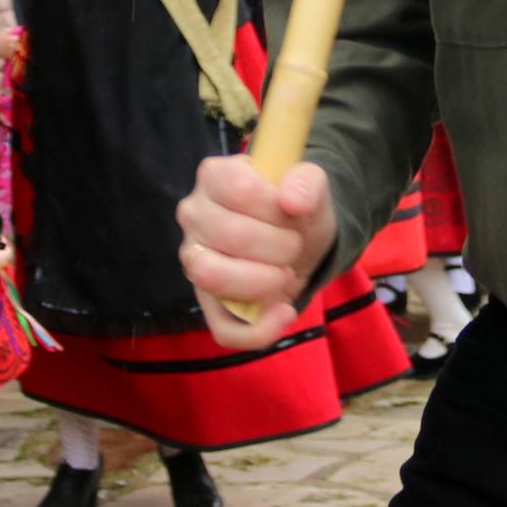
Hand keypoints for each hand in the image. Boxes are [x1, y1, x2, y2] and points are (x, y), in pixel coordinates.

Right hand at [178, 153, 332, 344]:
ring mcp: (194, 261)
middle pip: (231, 235)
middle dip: (279, 246)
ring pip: (212, 277)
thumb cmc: (296, 209)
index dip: (275, 206)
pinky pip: (223, 328)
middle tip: (295, 245)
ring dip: (263, 280)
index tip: (293, 211)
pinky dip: (260, 329)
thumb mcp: (312, 187)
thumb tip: (293, 201)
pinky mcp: (208, 303)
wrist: (301, 241)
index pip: (239, 188)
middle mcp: (194, 216)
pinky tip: (284, 311)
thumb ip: (308, 182)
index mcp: (214, 177)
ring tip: (285, 273)